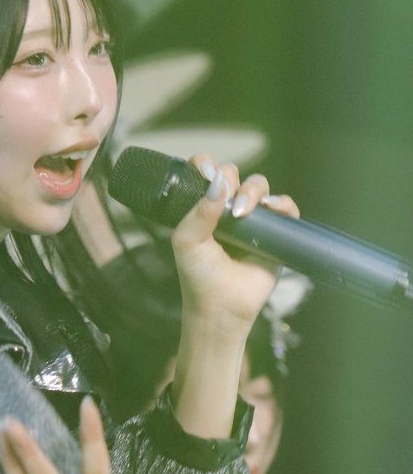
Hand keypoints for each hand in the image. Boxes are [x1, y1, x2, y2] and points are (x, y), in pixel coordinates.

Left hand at [171, 155, 299, 330]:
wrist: (221, 308)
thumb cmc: (199, 277)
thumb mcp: (187, 242)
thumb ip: (198, 212)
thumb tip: (217, 182)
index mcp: (203, 209)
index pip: (206, 174)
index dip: (205, 165)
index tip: (203, 170)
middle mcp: (227, 211)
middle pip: (234, 175)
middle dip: (230, 178)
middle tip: (225, 200)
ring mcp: (252, 221)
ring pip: (259, 186)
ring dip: (253, 190)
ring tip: (244, 212)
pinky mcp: (275, 234)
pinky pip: (285, 208)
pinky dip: (283, 203)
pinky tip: (272, 209)